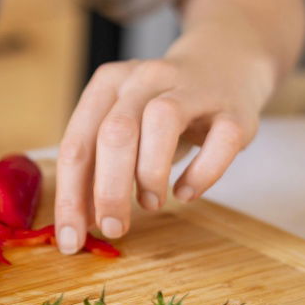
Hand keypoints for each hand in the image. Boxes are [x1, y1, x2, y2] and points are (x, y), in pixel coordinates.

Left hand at [54, 31, 275, 253]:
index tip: (71, 240)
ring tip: (150, 204)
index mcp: (107, 84)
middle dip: (107, 191)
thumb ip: (98, 167)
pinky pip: (221, 139)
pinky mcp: (234, 108)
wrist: (224, 64)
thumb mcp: (123, 128)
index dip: (70, 198)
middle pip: (115, 133)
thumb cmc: (159, 112)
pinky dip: (202, 173)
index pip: (76, 145)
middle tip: (112, 228)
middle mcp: (144, 78)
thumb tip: (80, 222)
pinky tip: (186, 192)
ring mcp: (192, 88)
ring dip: (150, 173)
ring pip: (162, 122)